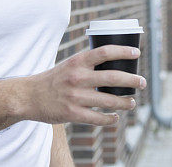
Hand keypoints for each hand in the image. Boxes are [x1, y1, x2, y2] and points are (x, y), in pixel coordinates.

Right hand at [17, 45, 145, 125]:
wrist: (29, 96)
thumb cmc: (53, 79)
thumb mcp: (69, 64)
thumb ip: (87, 63)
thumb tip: (113, 62)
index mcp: (77, 61)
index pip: (105, 52)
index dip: (123, 51)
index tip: (137, 53)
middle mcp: (78, 77)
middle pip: (113, 78)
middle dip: (132, 81)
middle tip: (142, 83)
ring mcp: (75, 97)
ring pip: (109, 101)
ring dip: (125, 102)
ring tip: (132, 102)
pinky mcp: (72, 114)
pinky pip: (97, 118)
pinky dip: (110, 119)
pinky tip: (115, 117)